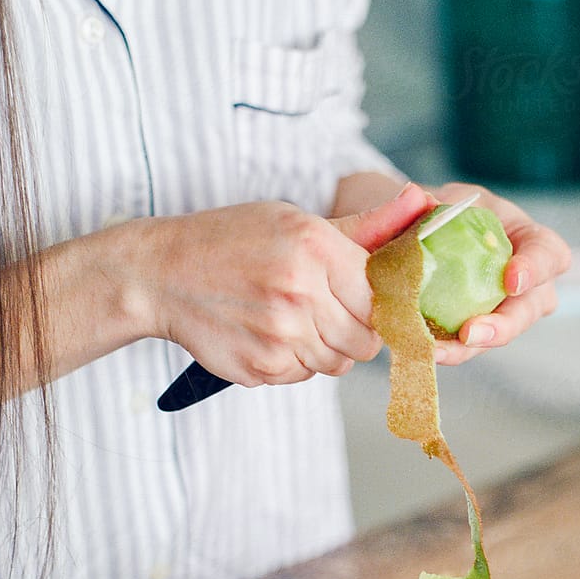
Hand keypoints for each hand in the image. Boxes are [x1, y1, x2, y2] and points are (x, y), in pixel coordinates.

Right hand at [139, 183, 432, 384]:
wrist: (159, 274)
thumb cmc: (231, 241)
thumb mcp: (294, 221)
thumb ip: (362, 228)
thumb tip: (419, 202)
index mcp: (316, 247)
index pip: (384, 298)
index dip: (379, 305)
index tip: (363, 301)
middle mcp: (301, 291)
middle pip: (366, 339)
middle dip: (354, 331)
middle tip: (324, 311)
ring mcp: (281, 334)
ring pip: (338, 363)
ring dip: (324, 348)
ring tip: (291, 319)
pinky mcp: (262, 367)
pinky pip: (303, 376)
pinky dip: (293, 362)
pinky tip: (267, 334)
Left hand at [428, 182, 571, 364]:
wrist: (432, 238)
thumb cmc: (457, 213)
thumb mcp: (451, 199)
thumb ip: (438, 203)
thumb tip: (421, 201)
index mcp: (533, 242)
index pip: (548, 254)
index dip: (535, 269)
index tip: (511, 281)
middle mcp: (531, 284)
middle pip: (529, 310)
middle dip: (502, 326)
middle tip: (470, 333)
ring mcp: (509, 311)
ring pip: (499, 335)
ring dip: (469, 347)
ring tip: (438, 351)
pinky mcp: (481, 331)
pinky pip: (470, 346)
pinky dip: (446, 349)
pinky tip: (423, 350)